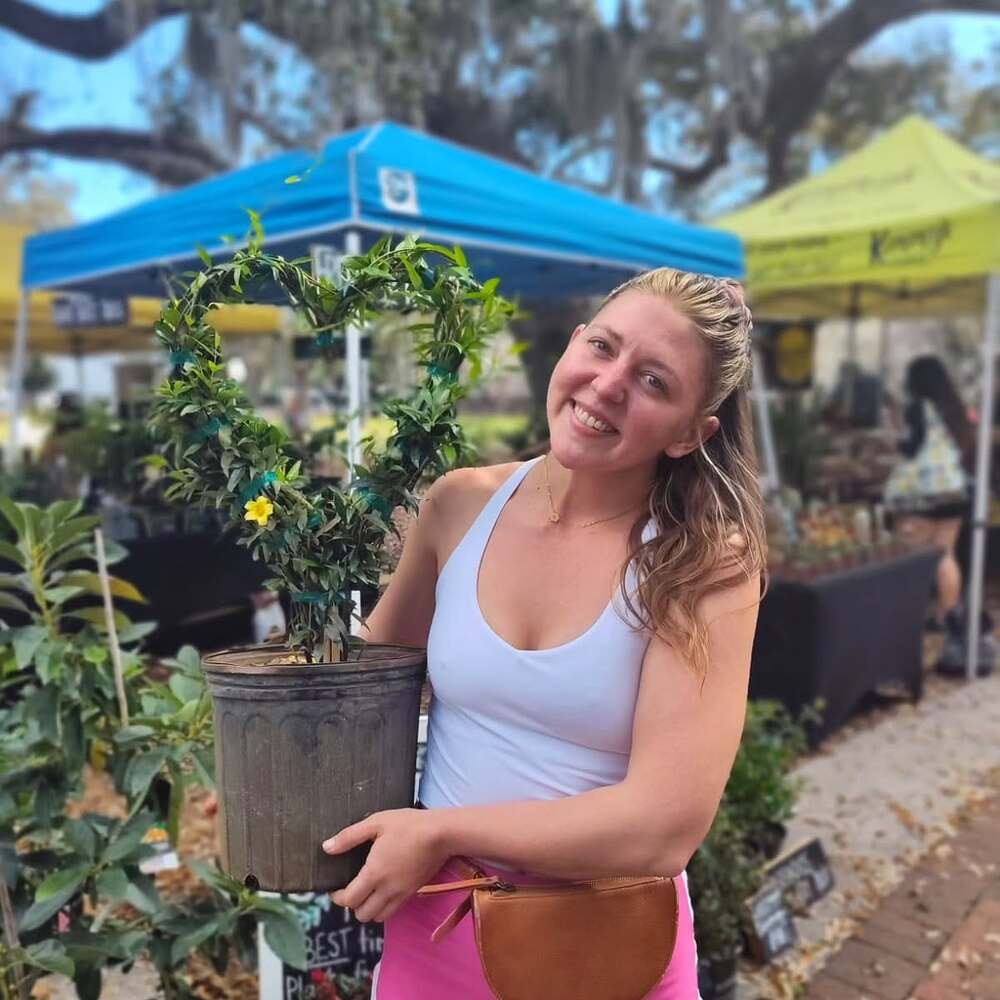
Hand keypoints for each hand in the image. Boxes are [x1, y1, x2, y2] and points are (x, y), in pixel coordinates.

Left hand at [323, 808, 447, 922]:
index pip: (349, 900)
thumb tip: (326, 848)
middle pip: (362, 915)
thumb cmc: (407, 825)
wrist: (441, 833)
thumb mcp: (376, 822)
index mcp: (374, 873)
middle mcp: (387, 889)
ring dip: (369, 909)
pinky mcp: (413, 892)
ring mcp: (402, 893)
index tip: (335, 889)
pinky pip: (393, 911)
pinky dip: (384, 907)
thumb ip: (349, 837)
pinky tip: (384, 890)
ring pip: (378, 917)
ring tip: (367, 892)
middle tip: (351, 890)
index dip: (338, 898)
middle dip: (353, 905)